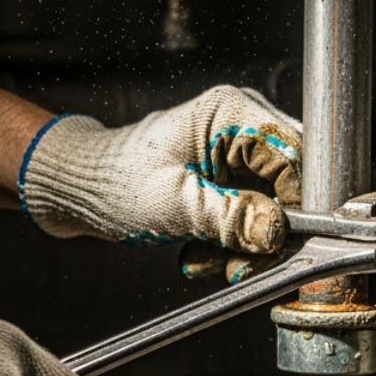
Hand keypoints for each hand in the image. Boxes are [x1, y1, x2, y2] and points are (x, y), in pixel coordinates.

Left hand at [18, 86, 301, 258]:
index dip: (299, 203)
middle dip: (270, 229)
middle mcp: (240, 122)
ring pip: (275, 201)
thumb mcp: (174, 205)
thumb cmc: (113, 182)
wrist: (77, 188)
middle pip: (291, 180)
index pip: (296, 155)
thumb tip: (277, 232)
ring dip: (246, 241)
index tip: (287, 242)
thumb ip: (230, 218)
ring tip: (208, 260)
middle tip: (244, 263)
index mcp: (229, 112)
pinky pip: (253, 209)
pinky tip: (202, 253)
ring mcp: (236, 148)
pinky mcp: (230, 173)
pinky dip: (233, 238)